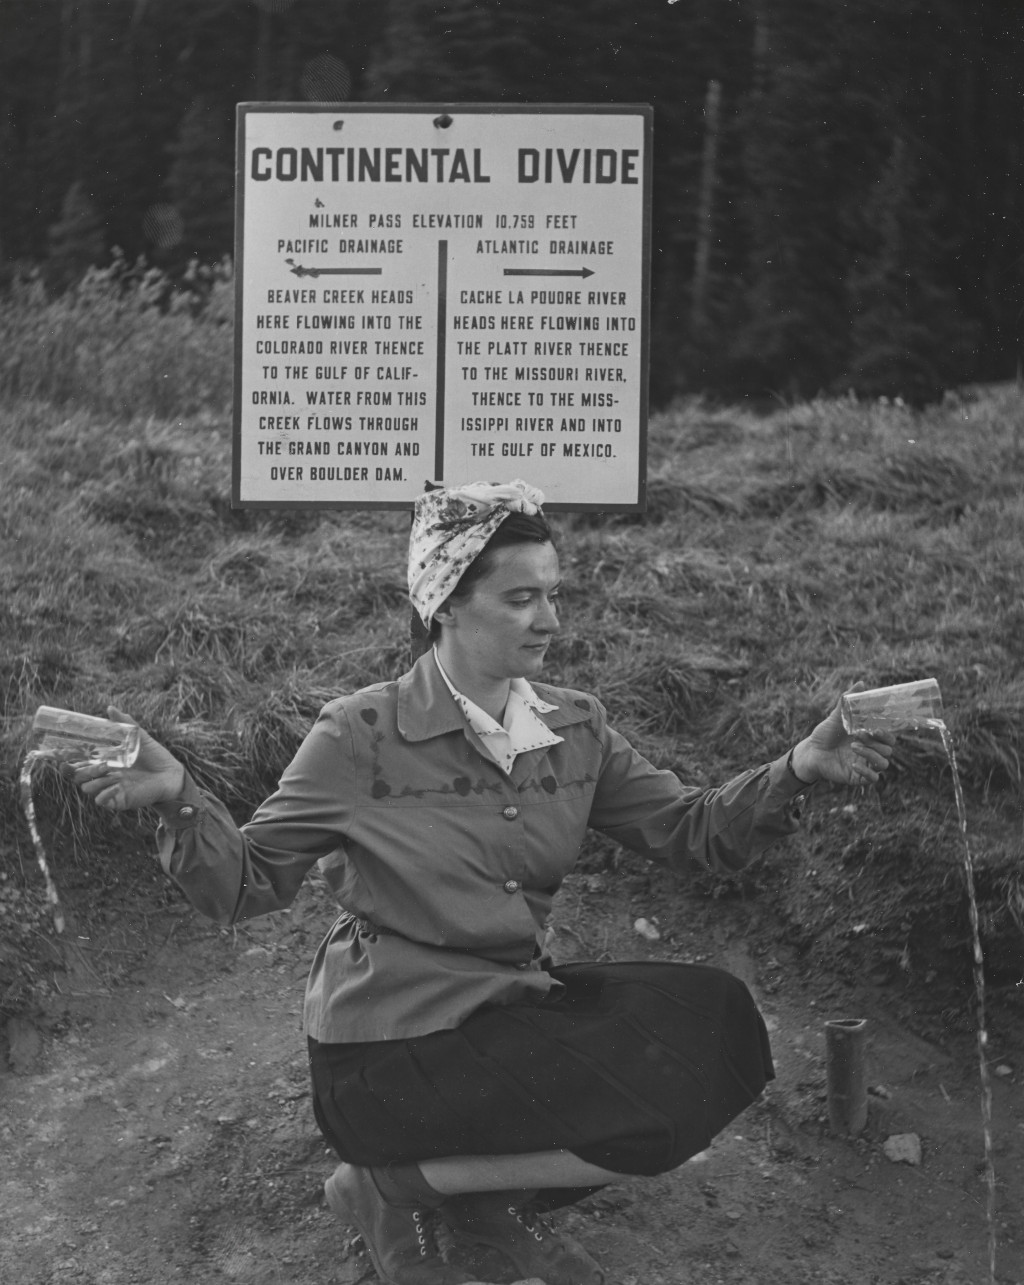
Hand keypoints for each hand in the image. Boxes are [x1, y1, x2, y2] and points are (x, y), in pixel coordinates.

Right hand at [62, 706, 186, 811]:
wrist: (171, 773)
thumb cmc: (154, 756)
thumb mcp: (139, 738)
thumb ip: (125, 724)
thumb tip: (110, 708)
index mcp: (102, 762)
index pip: (76, 764)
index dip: (64, 762)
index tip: (59, 755)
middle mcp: (102, 777)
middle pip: (77, 777)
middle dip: (77, 770)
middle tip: (91, 760)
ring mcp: (109, 789)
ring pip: (87, 788)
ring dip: (93, 778)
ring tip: (107, 768)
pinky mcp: (118, 800)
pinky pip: (102, 801)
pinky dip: (104, 794)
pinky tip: (116, 785)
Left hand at [788, 685, 894, 787]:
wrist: (810, 752)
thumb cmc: (825, 734)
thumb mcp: (836, 717)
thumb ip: (848, 702)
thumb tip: (861, 684)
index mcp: (870, 738)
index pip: (890, 737)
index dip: (888, 733)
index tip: (877, 726)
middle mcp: (871, 751)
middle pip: (889, 750)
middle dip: (878, 742)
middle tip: (861, 734)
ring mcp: (866, 764)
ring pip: (883, 763)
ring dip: (871, 754)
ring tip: (854, 746)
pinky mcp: (858, 777)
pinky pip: (873, 779)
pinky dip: (866, 772)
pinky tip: (854, 764)